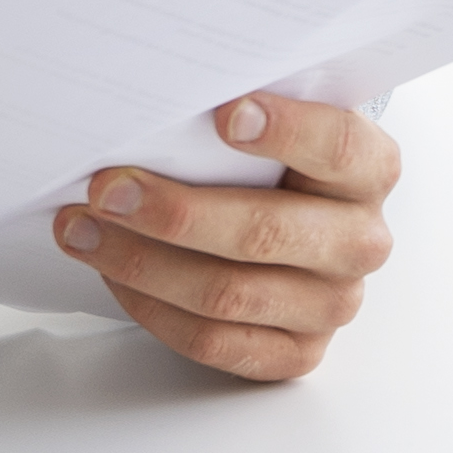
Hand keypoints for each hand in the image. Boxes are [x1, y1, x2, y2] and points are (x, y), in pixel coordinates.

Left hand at [53, 95, 399, 381]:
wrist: (291, 228)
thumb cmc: (270, 166)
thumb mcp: (277, 127)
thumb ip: (240, 114)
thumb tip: (157, 99)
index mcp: (369, 170)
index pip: (337, 148)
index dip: (285, 130)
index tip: (222, 113)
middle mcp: (360, 241)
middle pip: (265, 231)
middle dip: (174, 212)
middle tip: (106, 188)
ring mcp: (332, 305)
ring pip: (228, 293)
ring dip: (141, 261)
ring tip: (83, 230)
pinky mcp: (296, 353)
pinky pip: (213, 341)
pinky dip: (152, 307)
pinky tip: (113, 274)